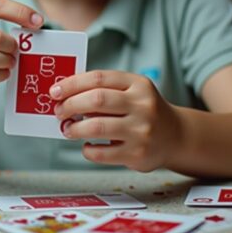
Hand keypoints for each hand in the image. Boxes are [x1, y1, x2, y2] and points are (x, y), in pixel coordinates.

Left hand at [50, 70, 181, 171]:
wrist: (176, 136)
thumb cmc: (143, 111)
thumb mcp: (132, 92)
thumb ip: (104, 90)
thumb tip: (65, 95)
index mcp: (138, 84)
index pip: (98, 78)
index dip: (72, 84)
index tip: (55, 91)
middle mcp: (142, 105)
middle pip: (97, 100)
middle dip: (70, 105)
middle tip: (59, 111)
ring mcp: (141, 131)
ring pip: (97, 127)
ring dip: (75, 128)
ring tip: (68, 129)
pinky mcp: (138, 154)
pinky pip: (102, 153)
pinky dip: (87, 149)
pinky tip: (86, 145)